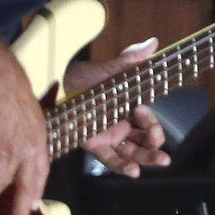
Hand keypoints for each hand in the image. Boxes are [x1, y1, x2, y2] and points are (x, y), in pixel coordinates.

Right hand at [0, 65, 51, 214]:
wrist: (2, 87)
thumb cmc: (12, 94)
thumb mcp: (28, 116)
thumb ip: (23, 132)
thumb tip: (13, 140)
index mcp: (40, 139)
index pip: (42, 168)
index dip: (37, 186)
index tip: (35, 200)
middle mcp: (33, 149)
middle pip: (33, 182)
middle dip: (28, 203)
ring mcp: (18, 152)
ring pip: (15, 184)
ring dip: (12, 203)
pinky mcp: (1, 152)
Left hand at [67, 38, 171, 178]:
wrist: (52, 87)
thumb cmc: (80, 77)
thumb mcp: (106, 69)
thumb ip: (130, 60)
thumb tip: (153, 43)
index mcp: (128, 105)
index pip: (147, 118)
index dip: (153, 126)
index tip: (152, 129)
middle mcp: (122, 122)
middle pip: (144, 139)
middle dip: (155, 148)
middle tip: (163, 157)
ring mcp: (109, 135)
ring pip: (132, 151)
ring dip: (146, 159)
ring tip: (158, 163)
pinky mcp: (95, 145)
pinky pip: (111, 159)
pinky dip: (123, 166)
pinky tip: (133, 172)